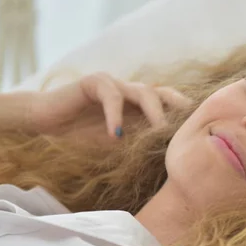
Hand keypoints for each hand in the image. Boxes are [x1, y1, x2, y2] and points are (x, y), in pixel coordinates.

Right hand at [29, 72, 191, 140]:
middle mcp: (132, 92)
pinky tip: (114, 135)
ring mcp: (116, 85)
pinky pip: (112, 96)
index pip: (170, 106)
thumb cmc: (82, 137)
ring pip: (144, 92)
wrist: (46, 124)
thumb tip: (169, 162)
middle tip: (188, 129)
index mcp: (140, 107)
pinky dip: (116, 116)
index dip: (184, 117)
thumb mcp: (117, 145)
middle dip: (179, 109)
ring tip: (159, 132)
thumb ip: (139, 145)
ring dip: (154, 113)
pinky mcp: (95, 82)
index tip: (199, 134)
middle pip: (164, 94)